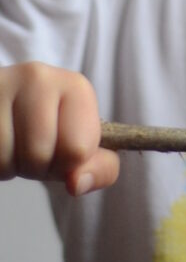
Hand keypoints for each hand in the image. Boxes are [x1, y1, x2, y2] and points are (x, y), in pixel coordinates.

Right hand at [0, 62, 118, 194]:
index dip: (69, 164)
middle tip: (33, 149)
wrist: (5, 101)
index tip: (62, 150)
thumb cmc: (48, 127)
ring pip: (8, 158)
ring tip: (15, 144)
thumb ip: (100, 168)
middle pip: (39, 155)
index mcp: (76, 86)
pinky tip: (1, 144)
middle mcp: (40, 78)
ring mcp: (3, 85)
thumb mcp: (83, 145)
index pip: (78, 149)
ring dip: (12, 165)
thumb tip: (77, 183)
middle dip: (37, 167)